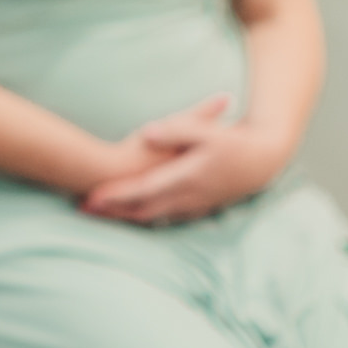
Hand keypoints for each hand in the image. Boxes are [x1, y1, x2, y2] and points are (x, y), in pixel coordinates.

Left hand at [82, 99, 288, 224]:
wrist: (264, 161)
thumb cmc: (235, 143)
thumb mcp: (208, 131)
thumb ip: (176, 130)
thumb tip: (147, 131)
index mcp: (186, 178)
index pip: (142, 190)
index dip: (116, 195)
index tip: (90, 197)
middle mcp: (187, 197)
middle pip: (142, 209)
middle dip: (112, 211)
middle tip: (83, 210)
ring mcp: (194, 205)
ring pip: (153, 216)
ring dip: (126, 216)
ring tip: (99, 213)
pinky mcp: (199, 207)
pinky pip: (166, 217)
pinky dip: (145, 217)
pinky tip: (131, 215)